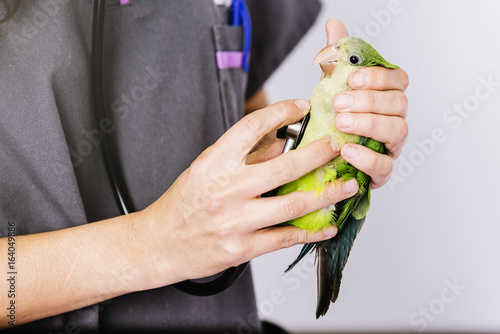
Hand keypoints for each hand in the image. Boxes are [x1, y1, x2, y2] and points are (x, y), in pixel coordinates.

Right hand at [137, 100, 359, 286]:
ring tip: (348, 185)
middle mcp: (225, 189)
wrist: (158, 244)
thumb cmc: (182, 204)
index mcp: (213, 163)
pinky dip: (311, 231)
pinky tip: (327, 225)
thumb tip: (283, 142)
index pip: (251, 127)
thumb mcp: (205, 169)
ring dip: (327, 194)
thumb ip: (243, 156)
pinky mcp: (241, 248)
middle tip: (339, 146)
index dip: (280, 112)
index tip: (301, 107)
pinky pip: (284, 237)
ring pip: (292, 204)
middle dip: (319, 154)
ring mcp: (235, 221)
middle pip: (284, 166)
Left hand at [327, 19, 408, 188]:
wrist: (321, 155)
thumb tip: (334, 25)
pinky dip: (367, 158)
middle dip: (369, 100)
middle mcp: (394, 119)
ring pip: (397, 131)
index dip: (378, 77)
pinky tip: (347, 150)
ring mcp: (391, 146)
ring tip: (340, 123)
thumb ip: (337, 58)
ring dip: (368, 124)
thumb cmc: (334, 119)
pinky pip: (385, 166)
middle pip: (399, 104)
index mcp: (386, 96)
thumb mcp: (331, 86)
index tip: (352, 78)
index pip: (398, 80)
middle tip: (339, 102)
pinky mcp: (381, 172)